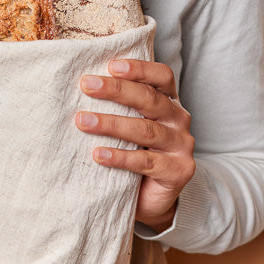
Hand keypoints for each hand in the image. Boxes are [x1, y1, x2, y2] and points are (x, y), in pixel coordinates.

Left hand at [76, 58, 194, 232]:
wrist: (153, 197)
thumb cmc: (136, 151)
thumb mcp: (131, 122)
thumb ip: (119, 104)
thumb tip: (82, 83)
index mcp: (169, 102)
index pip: (161, 76)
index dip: (139, 68)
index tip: (110, 66)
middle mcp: (179, 120)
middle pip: (150, 99)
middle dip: (116, 90)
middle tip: (87, 85)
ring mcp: (181, 146)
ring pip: (145, 130)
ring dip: (110, 123)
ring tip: (82, 121)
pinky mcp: (178, 171)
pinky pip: (145, 161)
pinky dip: (120, 156)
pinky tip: (98, 154)